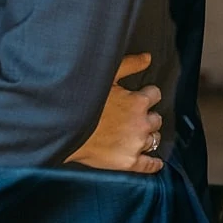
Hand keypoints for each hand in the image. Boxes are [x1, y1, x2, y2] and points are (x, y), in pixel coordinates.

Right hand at [67, 53, 163, 173]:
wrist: (65, 130)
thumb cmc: (83, 100)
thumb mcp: (107, 76)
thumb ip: (130, 64)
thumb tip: (148, 58)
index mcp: (138, 102)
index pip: (155, 95)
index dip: (147, 96)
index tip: (139, 98)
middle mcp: (142, 123)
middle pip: (156, 119)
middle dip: (147, 117)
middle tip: (134, 118)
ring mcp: (137, 144)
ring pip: (154, 139)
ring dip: (148, 136)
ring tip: (136, 135)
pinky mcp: (129, 162)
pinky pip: (150, 165)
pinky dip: (154, 164)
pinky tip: (155, 162)